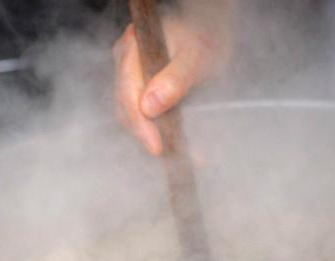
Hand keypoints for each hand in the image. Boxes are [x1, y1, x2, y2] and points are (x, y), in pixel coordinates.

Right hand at [112, 14, 228, 154]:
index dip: (140, 123)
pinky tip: (178, 145)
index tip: (156, 146)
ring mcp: (128, 76)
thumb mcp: (196, 57)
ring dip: (154, 136)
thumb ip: (175, 79)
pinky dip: (158, 131)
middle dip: (148, 135)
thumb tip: (149, 107)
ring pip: (132, 115)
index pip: (127, 92)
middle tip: (172, 155)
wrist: (209, 31)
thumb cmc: (205, 37)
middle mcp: (124, 61)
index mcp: (132, 47)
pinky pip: (142, 115)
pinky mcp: (138, 89)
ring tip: (180, 154)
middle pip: (126, 108)